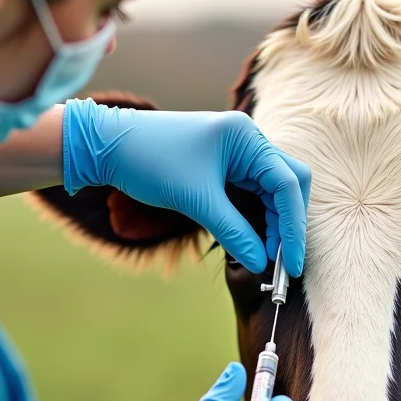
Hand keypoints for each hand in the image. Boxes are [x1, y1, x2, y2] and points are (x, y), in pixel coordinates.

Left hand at [62, 99, 311, 275]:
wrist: (108, 147)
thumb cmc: (150, 161)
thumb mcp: (196, 200)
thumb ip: (234, 232)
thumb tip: (260, 263)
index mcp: (247, 137)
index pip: (287, 184)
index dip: (292, 228)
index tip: (291, 263)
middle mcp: (248, 142)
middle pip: (287, 186)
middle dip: (287, 225)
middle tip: (281, 263)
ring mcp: (237, 154)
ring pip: (270, 194)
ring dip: (271, 226)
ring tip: (265, 260)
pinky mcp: (223, 168)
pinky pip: (250, 196)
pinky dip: (254, 220)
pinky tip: (252, 244)